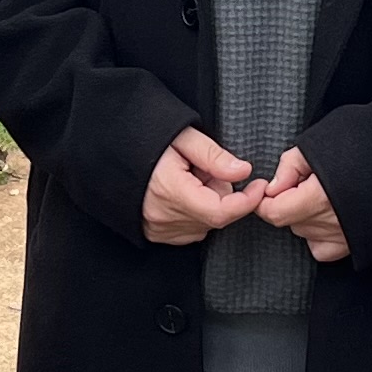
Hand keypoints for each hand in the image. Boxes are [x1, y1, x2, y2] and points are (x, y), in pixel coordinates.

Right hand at [143, 128, 263, 246]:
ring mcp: (159, 228)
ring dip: (208, 204)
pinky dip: (196, 213)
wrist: (113, 151)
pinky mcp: (156, 234)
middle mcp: (164, 216)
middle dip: (222, 193)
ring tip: (189, 179)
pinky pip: (191, 229)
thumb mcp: (184, 137)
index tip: (258, 186)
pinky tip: (183, 193)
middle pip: (216, 216)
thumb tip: (243, 172)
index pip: (221, 211)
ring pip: (205, 224)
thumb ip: (215, 157)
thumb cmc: (146, 140)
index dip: (246, 201)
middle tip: (205, 170)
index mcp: (171, 190)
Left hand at [258, 146, 347, 263]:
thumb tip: (274, 186)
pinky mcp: (357, 243)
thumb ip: (290, 165)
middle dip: (287, 202)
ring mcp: (345, 237)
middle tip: (305, 180)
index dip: (266, 199)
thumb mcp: (320, 143)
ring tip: (324, 192)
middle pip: (289, 222)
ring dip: (304, 216)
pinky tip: (328, 216)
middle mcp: (332, 223)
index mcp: (319, 198)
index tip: (269, 187)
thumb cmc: (369, 142)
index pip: (274, 212)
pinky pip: (322, 249)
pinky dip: (318, 236)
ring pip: (305, 233)